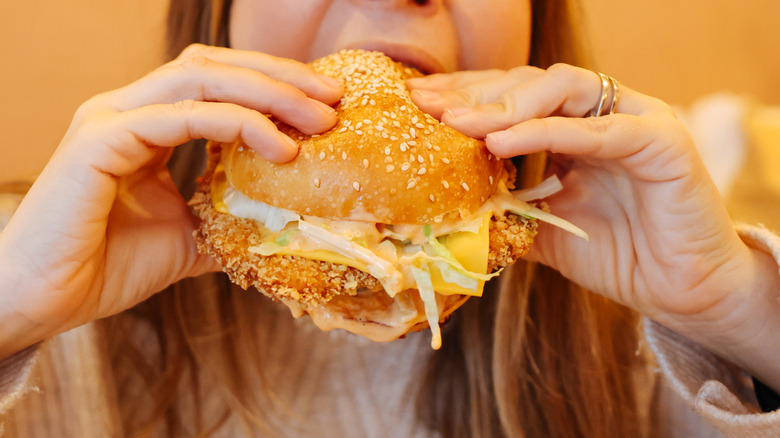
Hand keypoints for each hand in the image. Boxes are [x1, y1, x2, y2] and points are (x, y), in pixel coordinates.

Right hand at [0, 44, 342, 358]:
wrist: (43, 301)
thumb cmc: (105, 267)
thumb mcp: (189, 237)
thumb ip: (229, 217)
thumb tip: (285, 222)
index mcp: (148, 123)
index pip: (219, 81)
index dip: (273, 85)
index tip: (325, 106)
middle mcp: (128, 109)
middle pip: (215, 65)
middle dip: (280, 77)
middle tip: (333, 98)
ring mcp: (111, 119)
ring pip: (201, 77)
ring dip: (268, 92)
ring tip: (318, 117)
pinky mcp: (99, 141)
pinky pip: (180, 116)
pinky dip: (235, 124)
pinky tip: (277, 146)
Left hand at [408, 64, 779, 386]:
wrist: (681, 292)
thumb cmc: (618, 257)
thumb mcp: (544, 230)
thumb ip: (506, 211)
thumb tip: (446, 214)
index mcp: (573, 129)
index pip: (513, 98)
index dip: (465, 98)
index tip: (418, 106)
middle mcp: (603, 113)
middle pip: (530, 83)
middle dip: (475, 93)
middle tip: (427, 104)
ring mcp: (635, 119)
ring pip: (564, 87)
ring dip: (506, 104)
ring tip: (459, 122)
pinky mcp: (663, 140)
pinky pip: (600, 128)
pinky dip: (548, 131)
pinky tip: (502, 141)